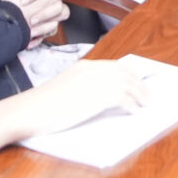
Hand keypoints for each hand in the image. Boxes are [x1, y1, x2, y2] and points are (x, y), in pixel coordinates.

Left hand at [1, 0, 65, 44]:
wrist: (6, 19)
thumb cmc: (13, 4)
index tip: (23, 1)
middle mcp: (52, 5)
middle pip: (59, 7)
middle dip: (44, 14)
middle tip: (32, 19)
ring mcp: (51, 18)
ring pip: (57, 22)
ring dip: (44, 26)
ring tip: (31, 29)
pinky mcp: (47, 29)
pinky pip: (49, 34)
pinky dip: (39, 38)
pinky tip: (30, 40)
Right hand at [23, 58, 149, 134]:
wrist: (29, 110)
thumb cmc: (42, 105)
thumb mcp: (65, 88)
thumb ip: (83, 86)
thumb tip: (101, 95)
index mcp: (84, 66)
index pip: (114, 66)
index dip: (129, 74)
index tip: (137, 81)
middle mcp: (92, 70)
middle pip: (124, 73)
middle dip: (139, 83)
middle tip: (147, 93)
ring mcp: (95, 83)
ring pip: (127, 85)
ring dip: (140, 94)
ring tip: (145, 103)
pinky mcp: (97, 98)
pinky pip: (122, 99)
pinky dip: (131, 104)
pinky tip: (133, 111)